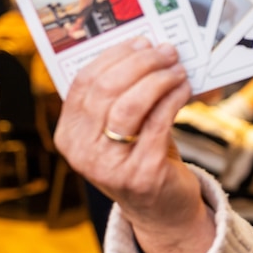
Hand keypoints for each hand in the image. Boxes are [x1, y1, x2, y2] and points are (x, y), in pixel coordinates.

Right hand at [54, 38, 214, 252]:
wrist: (162, 210)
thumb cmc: (142, 156)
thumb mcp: (120, 128)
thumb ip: (121, 95)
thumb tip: (145, 48)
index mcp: (68, 135)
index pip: (83, 83)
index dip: (113, 56)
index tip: (140, 42)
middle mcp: (82, 152)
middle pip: (106, 89)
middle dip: (140, 63)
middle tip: (166, 50)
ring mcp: (109, 166)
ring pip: (130, 104)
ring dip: (158, 79)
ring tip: (177, 69)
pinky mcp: (141, 174)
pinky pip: (157, 123)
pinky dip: (173, 98)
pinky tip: (184, 88)